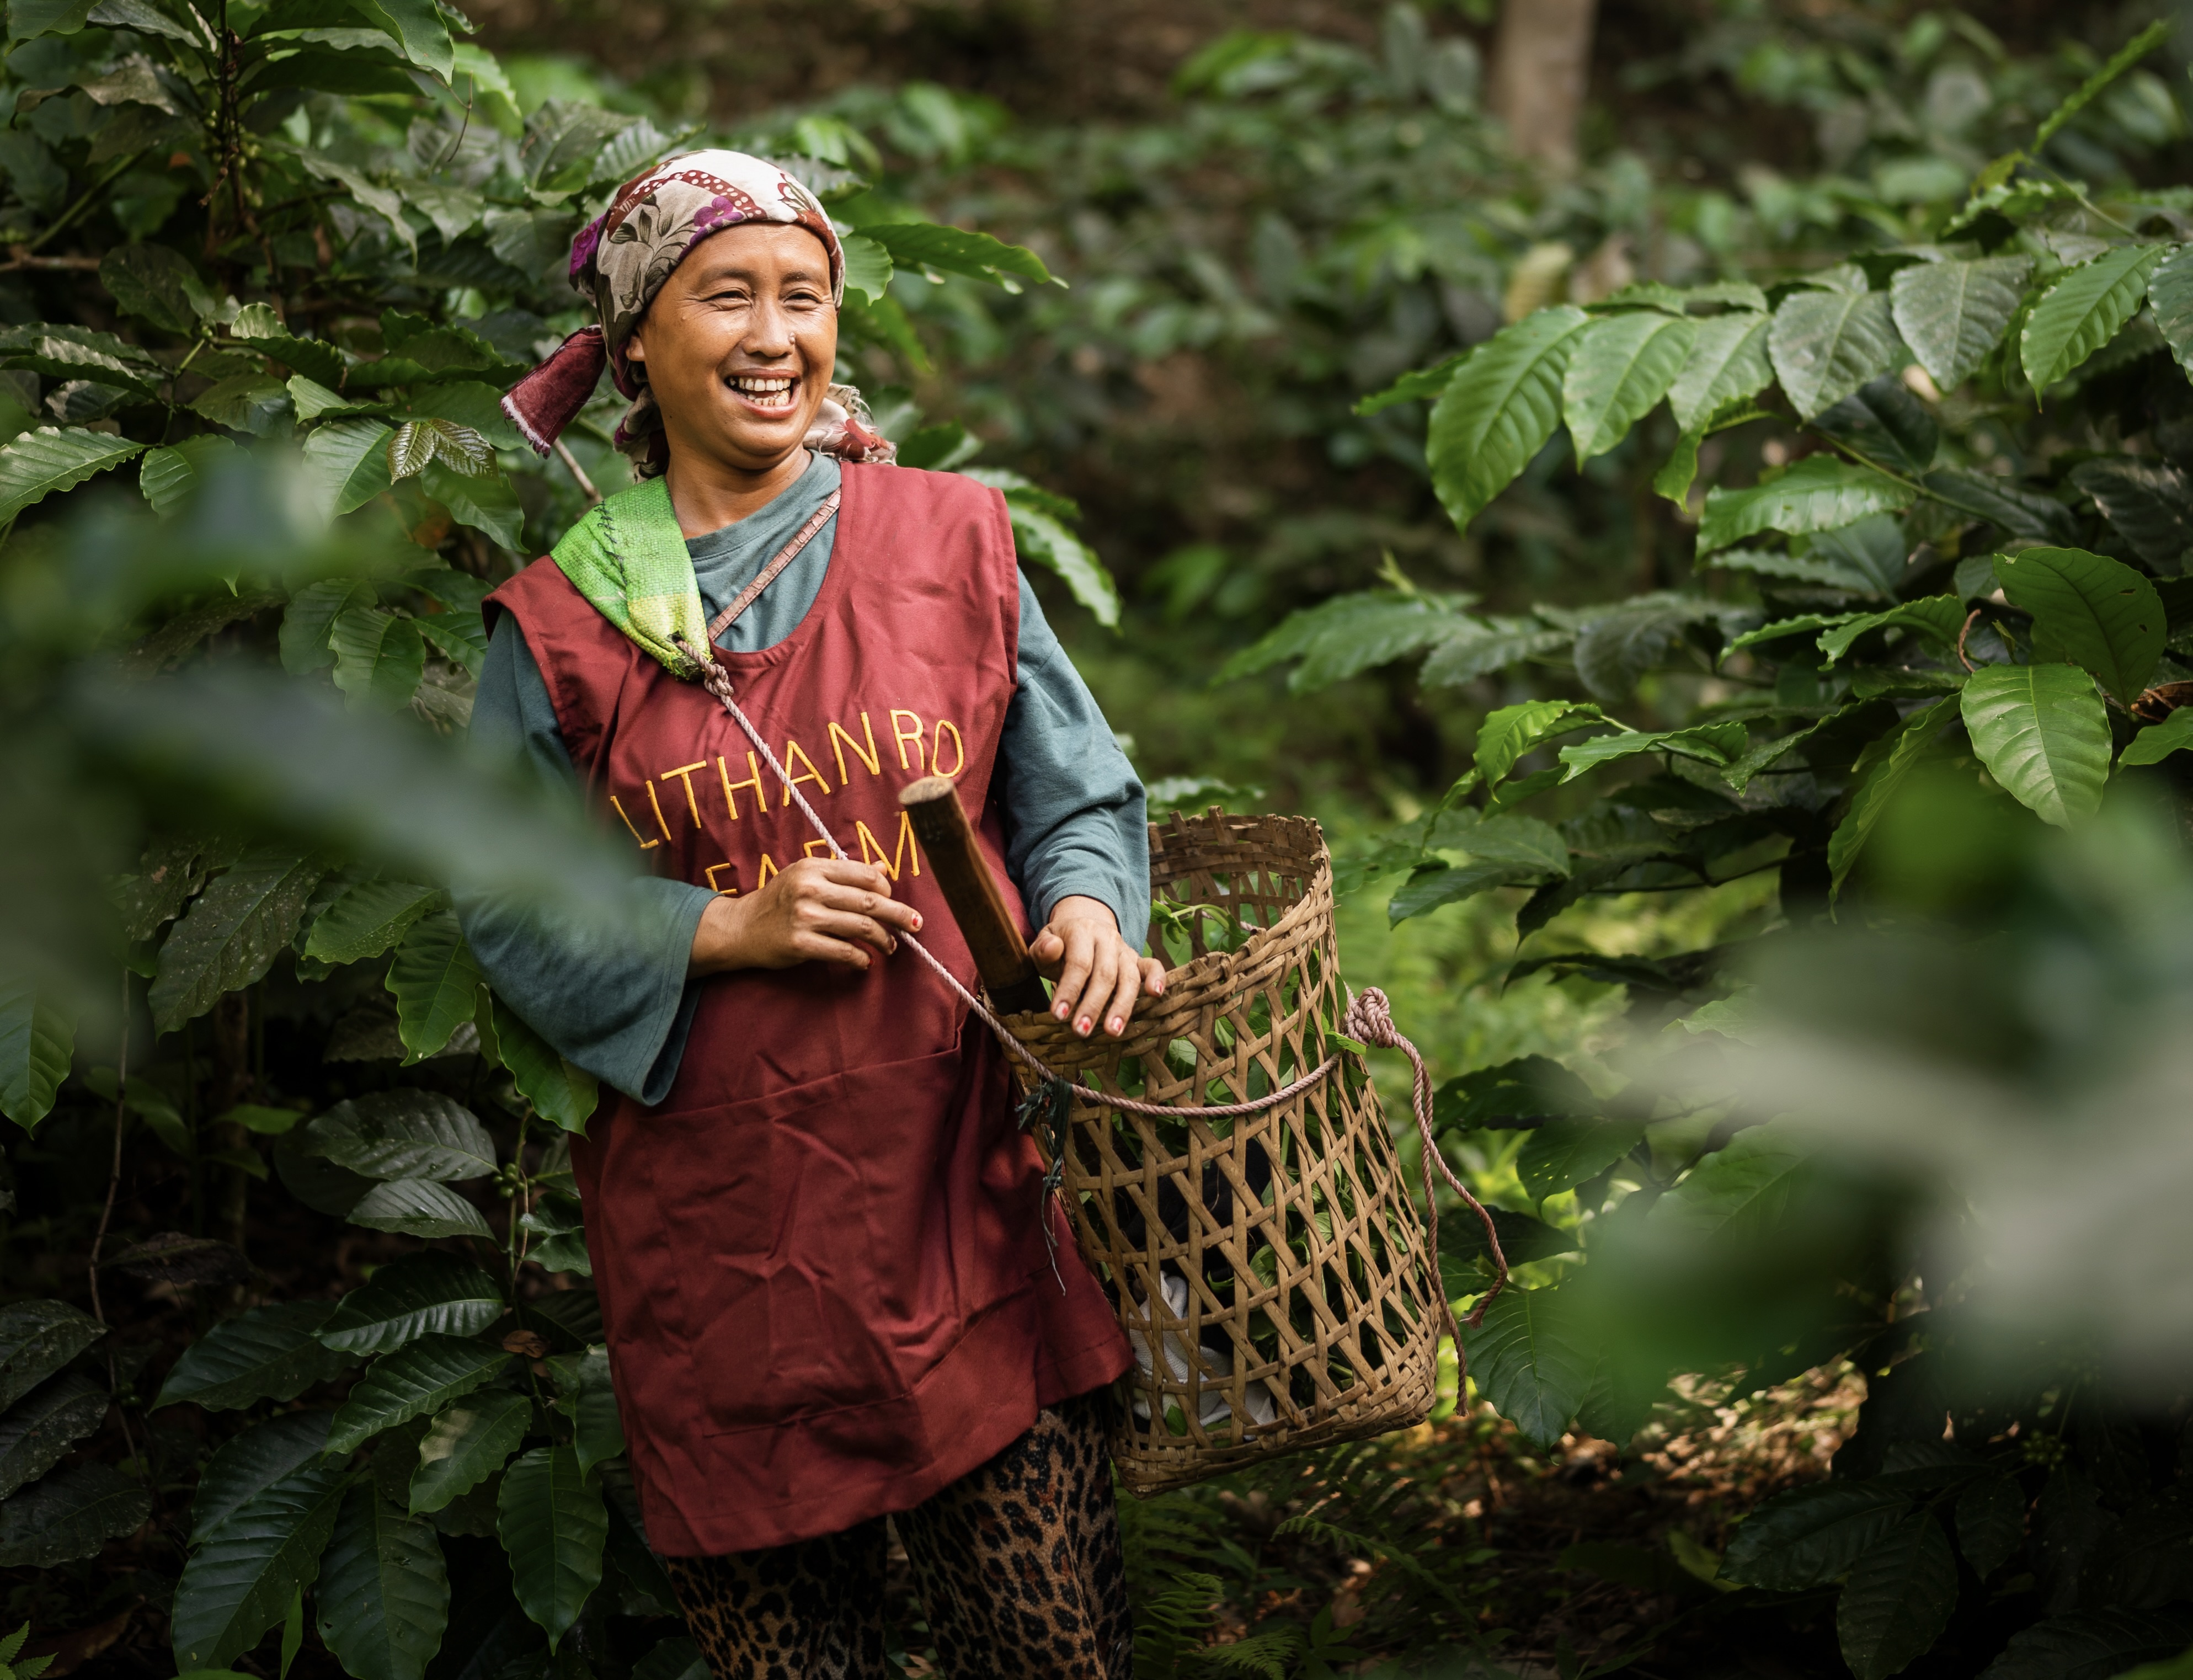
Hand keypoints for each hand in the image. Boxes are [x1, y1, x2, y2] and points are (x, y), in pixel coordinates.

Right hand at [688, 858, 921, 976]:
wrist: (741, 928)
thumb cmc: (779, 901)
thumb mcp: (807, 878)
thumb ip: (844, 874)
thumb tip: (883, 871)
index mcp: (814, 868)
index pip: (865, 875)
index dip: (887, 890)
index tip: (894, 902)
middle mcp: (810, 889)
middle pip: (870, 902)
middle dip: (899, 915)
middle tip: (916, 925)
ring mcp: (804, 916)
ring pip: (862, 928)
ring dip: (884, 940)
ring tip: (890, 947)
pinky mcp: (800, 944)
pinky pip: (844, 952)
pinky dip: (861, 959)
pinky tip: (865, 961)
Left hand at [1029, 895, 1164, 1038]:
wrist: (1082, 928)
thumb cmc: (1060, 945)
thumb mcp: (1044, 943)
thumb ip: (1044, 948)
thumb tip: (1052, 947)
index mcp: (1082, 931)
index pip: (1079, 963)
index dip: (1069, 990)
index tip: (1058, 1016)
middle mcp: (1107, 939)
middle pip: (1105, 974)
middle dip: (1093, 1005)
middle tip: (1081, 1031)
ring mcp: (1125, 950)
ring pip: (1129, 978)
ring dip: (1122, 1006)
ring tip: (1113, 1031)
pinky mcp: (1138, 960)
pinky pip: (1152, 966)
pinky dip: (1158, 978)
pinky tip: (1156, 995)